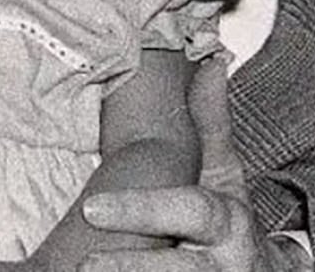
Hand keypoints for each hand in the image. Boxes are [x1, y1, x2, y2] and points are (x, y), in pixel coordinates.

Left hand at [79, 54, 305, 270]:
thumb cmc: (231, 224)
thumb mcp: (226, 177)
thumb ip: (213, 126)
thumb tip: (211, 63)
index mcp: (227, 221)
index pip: (189, 211)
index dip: (141, 210)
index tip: (92, 209)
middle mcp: (220, 263)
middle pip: (179, 267)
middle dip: (132, 267)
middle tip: (83, 265)